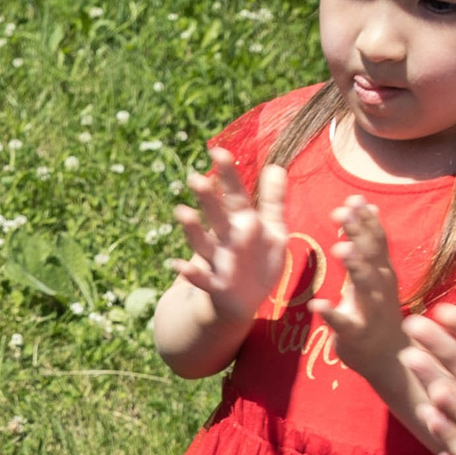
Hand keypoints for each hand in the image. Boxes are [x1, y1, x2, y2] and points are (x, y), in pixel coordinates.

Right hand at [168, 148, 289, 326]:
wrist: (240, 302)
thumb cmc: (257, 263)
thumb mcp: (273, 230)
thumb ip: (273, 200)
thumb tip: (276, 166)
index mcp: (241, 224)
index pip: (235, 195)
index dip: (228, 176)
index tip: (219, 152)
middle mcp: (225, 239)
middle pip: (216, 216)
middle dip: (208, 199)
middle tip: (195, 178)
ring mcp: (217, 262)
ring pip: (203, 243)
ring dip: (193, 230)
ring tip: (182, 213)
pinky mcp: (215, 287)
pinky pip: (201, 279)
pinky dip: (191, 273)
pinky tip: (179, 265)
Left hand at [311, 195, 404, 379]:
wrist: (389, 357)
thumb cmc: (377, 310)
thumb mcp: (377, 272)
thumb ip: (370, 241)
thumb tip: (367, 204)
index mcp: (382, 271)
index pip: (377, 239)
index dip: (366, 219)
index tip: (352, 199)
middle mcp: (380, 287)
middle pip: (371, 255)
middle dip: (358, 232)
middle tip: (341, 212)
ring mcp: (370, 310)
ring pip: (365, 285)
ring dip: (354, 265)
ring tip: (338, 249)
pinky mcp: (356, 334)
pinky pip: (344, 323)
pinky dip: (331, 312)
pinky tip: (317, 303)